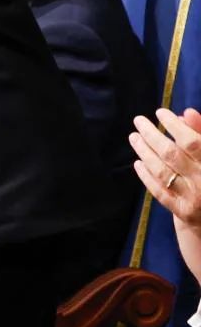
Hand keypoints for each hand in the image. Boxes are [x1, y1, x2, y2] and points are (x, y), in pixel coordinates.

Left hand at [131, 108, 200, 281]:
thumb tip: (186, 113)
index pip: (193, 143)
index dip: (175, 125)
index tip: (160, 112)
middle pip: (172, 155)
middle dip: (151, 135)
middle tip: (138, 121)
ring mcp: (194, 200)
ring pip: (162, 172)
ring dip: (144, 152)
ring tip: (134, 137)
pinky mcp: (184, 214)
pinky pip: (160, 193)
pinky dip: (147, 176)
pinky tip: (138, 162)